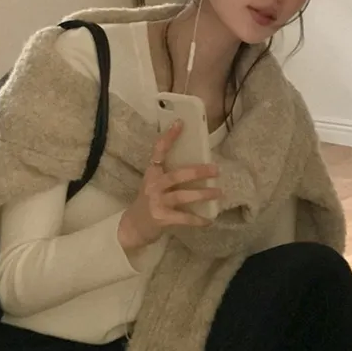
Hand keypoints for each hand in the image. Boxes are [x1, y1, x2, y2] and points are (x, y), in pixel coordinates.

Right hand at [117, 120, 220, 251]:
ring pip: (183, 196)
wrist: (133, 227)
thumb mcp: (154, 184)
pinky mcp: (161, 218)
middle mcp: (153, 185)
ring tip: (219, 193)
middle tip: (216, 170)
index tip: (181, 123)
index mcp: (152, 173)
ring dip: (203, 194)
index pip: (159, 150)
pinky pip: (184, 218)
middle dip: (198, 172)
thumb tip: (199, 166)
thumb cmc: (149, 202)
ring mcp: (156, 202)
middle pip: (177, 175)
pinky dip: (198, 219)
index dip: (170, 137)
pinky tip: (209, 220)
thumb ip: (169, 175)